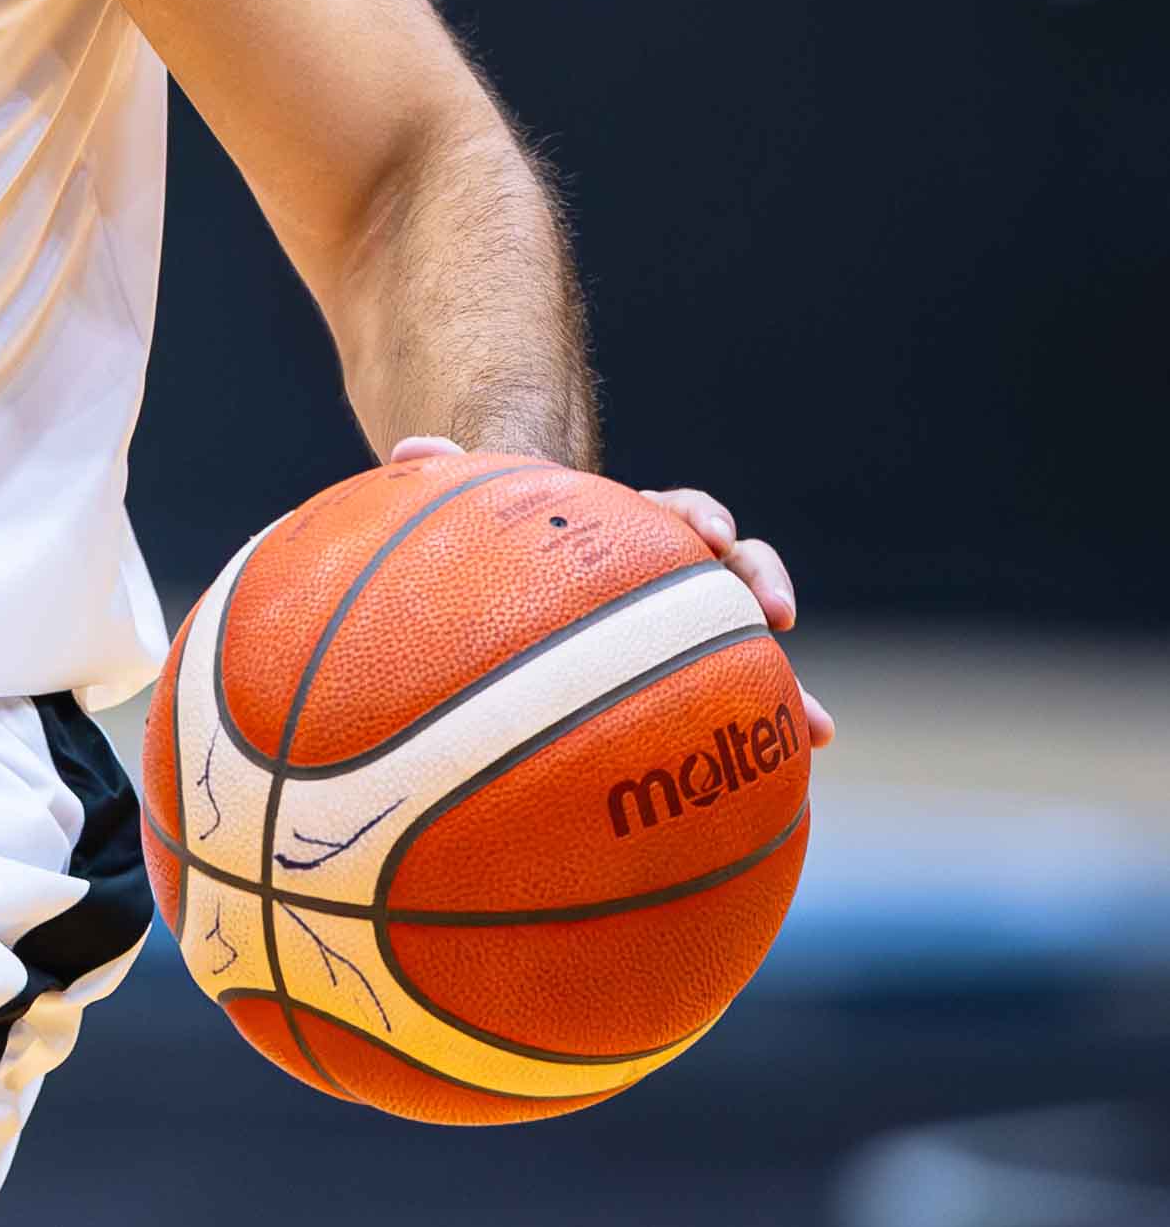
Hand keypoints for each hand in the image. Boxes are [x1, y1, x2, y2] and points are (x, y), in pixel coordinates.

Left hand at [386, 439, 832, 746]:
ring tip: (813, 726)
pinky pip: (727, 712)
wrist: (515, 581)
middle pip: (736, 570)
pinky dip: (764, 735)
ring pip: (747, 650)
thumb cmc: (501, 550)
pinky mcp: (681, 686)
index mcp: (634, 529)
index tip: (711, 536)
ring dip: (790, 683)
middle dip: (762, 584)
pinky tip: (794, 775)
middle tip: (775, 611)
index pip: (681, 511)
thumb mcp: (476, 515)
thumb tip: (412, 451)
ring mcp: (684, 631)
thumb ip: (445, 480)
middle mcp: (674, 576)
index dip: (701, 519)